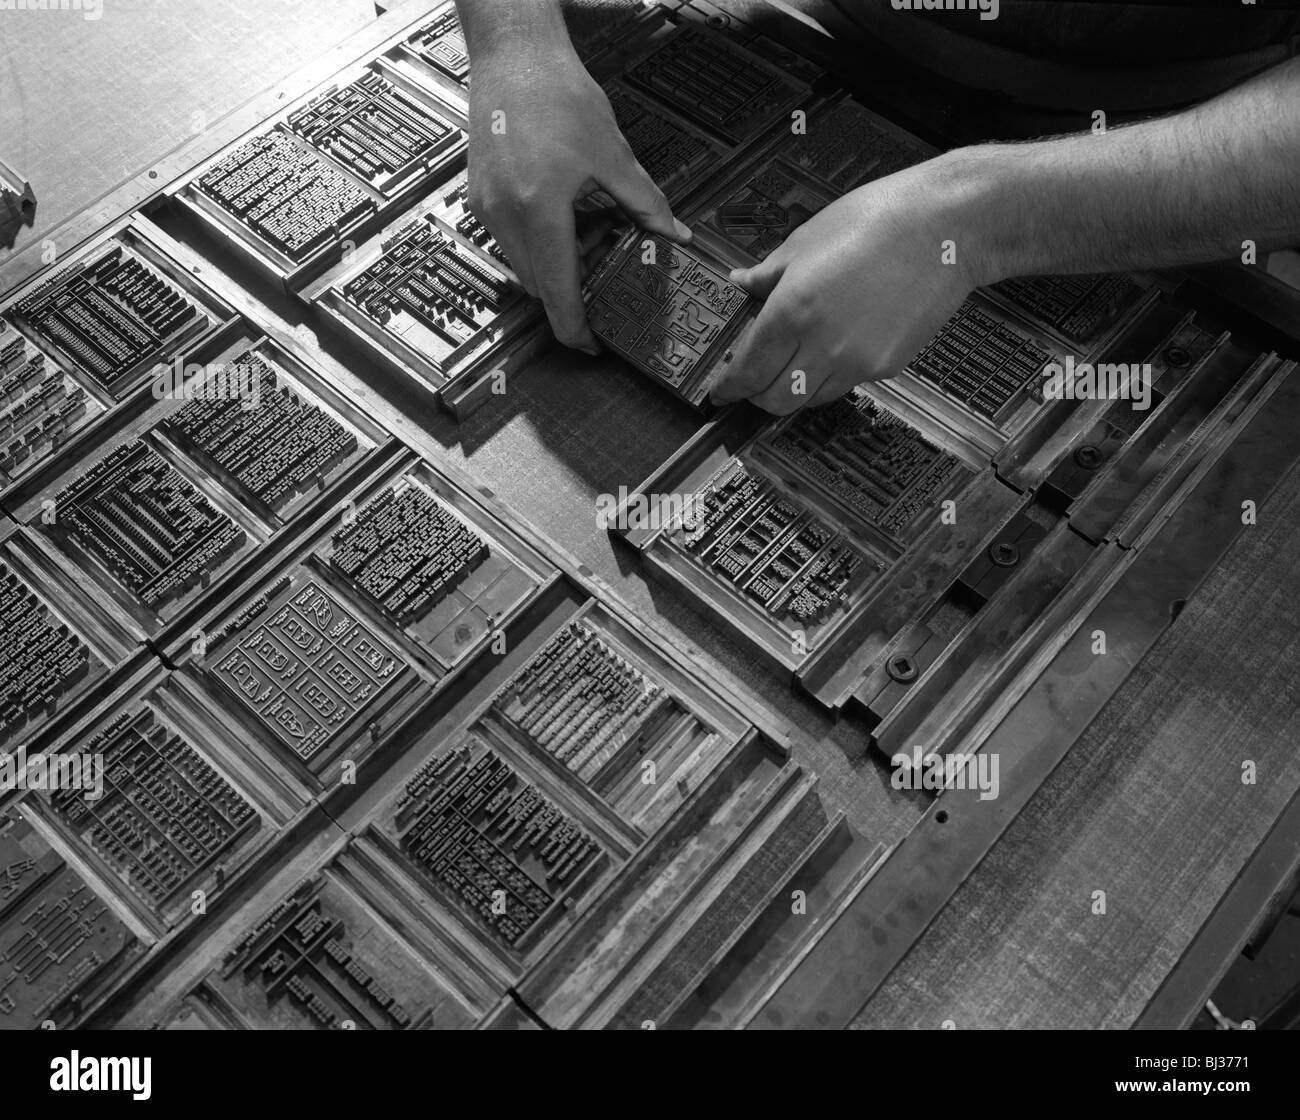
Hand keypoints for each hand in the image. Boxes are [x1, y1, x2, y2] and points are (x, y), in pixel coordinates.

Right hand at [466, 40, 690, 352]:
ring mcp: (486, 208)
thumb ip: (645, 203)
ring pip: (523, 267)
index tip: (591, 345)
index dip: (575, 328)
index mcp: (540, 209)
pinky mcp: (479, 198)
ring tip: (588, 232)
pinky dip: (538, 244)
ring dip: (555, 267)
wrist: (512, 56)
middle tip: (605, 271)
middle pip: (539, 286)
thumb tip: (673, 236)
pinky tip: (563, 215)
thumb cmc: (557, 93)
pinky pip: (510, 242)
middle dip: (572, 291)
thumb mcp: (613, 153)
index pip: (556, 291)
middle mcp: (505, 215)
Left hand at [710, 156, 993, 412]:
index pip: (747, 370)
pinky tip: (829, 352)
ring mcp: (857, 362)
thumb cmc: (879, 220)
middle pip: (774, 400)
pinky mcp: (885, 366)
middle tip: (749, 383)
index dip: (728, 387)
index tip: (719, 391)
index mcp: (792, 311)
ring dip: (791, 391)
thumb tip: (741, 283)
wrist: (947, 227)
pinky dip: (827, 378)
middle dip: (756, 396)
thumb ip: (767, 273)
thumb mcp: (806, 239)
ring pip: (808, 401)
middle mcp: (822, 345)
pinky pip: (844, 385)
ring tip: (789, 367)